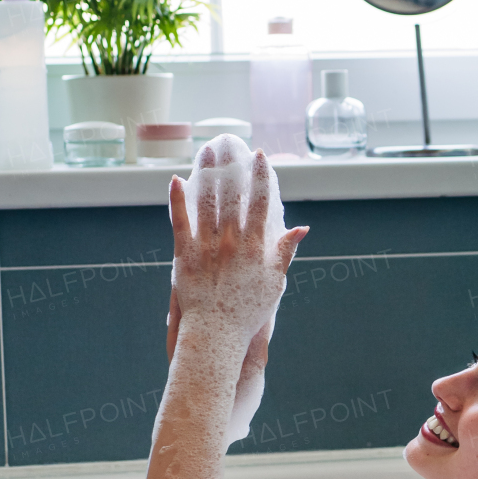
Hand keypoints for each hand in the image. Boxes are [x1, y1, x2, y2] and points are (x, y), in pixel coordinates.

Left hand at [168, 140, 306, 351]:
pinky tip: (175, 180)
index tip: (260, 156)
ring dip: (207, 174)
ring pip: (206, 202)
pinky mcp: (184, 254)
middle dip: (231, 167)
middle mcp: (231, 242)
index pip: (261, 203)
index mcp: (255, 247)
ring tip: (207, 153)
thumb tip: (302, 228)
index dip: (261, 176)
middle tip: (229, 144)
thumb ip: (286, 251)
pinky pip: (180, 222)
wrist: (217, 334)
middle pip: (232, 195)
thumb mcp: (274, 282)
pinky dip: (177, 200)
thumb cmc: (249, 311)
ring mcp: (206, 246)